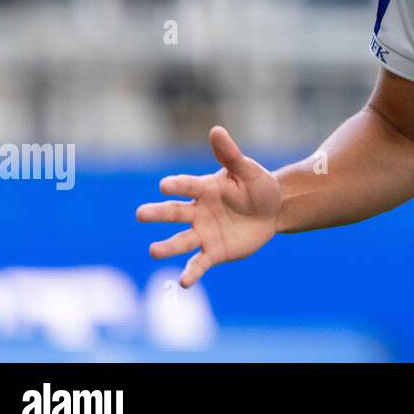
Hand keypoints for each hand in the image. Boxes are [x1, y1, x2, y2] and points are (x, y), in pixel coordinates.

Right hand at [136, 126, 282, 286]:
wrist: (273, 210)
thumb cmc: (257, 186)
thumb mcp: (247, 170)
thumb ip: (230, 155)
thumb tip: (216, 130)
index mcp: (204, 188)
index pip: (187, 185)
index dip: (177, 184)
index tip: (164, 185)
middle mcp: (198, 211)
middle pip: (174, 212)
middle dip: (157, 213)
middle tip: (140, 214)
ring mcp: (204, 233)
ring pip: (181, 241)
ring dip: (167, 247)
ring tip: (153, 251)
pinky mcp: (214, 252)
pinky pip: (199, 263)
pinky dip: (191, 273)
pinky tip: (183, 283)